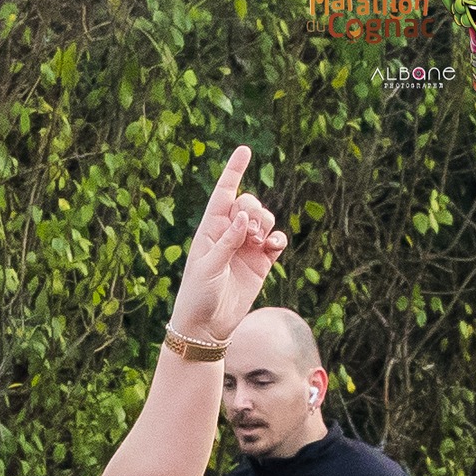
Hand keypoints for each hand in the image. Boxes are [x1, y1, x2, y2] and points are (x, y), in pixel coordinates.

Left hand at [167, 147, 289, 344]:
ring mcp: (246, 247)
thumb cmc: (198, 295)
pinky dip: (278, 239)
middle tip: (250, 229)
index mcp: (209, 230)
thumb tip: (243, 216)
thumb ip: (227, 241)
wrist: (207, 325)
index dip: (233, 172)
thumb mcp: (208, 267)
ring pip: (264, 220)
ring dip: (265, 223)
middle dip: (253, 209)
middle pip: (248, 204)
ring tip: (259, 241)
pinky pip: (276, 240)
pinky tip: (272, 246)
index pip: (223, 195)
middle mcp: (229, 234)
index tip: (245, 149)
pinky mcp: (261, 262)